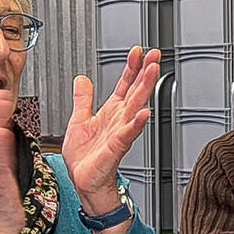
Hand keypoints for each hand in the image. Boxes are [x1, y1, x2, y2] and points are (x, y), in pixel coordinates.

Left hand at [63, 46, 158, 213]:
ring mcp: (120, 132)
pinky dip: (136, 123)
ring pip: (136, 106)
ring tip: (152, 72)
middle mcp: (119, 120)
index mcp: (112, 112)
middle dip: (145, 71)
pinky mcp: (116, 147)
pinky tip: (144, 113)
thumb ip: (83, 99)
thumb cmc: (85, 158)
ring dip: (145, 88)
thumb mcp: (79, 120)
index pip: (125, 84)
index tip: (137, 51)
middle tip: (154, 54)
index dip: (131, 67)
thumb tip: (82, 79)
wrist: (83, 181)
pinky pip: (128, 133)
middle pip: (136, 90)